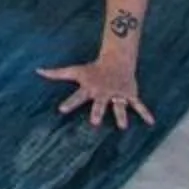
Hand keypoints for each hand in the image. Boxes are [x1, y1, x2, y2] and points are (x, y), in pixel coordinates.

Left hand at [38, 58, 156, 128]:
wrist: (116, 60)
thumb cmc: (93, 69)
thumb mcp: (74, 70)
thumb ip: (56, 74)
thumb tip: (37, 71)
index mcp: (90, 89)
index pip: (77, 97)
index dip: (69, 103)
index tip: (61, 110)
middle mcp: (103, 92)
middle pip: (99, 104)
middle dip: (97, 112)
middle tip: (94, 122)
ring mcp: (117, 94)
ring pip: (119, 106)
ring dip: (121, 116)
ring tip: (123, 127)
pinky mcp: (129, 95)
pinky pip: (139, 105)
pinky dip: (145, 113)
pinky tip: (151, 123)